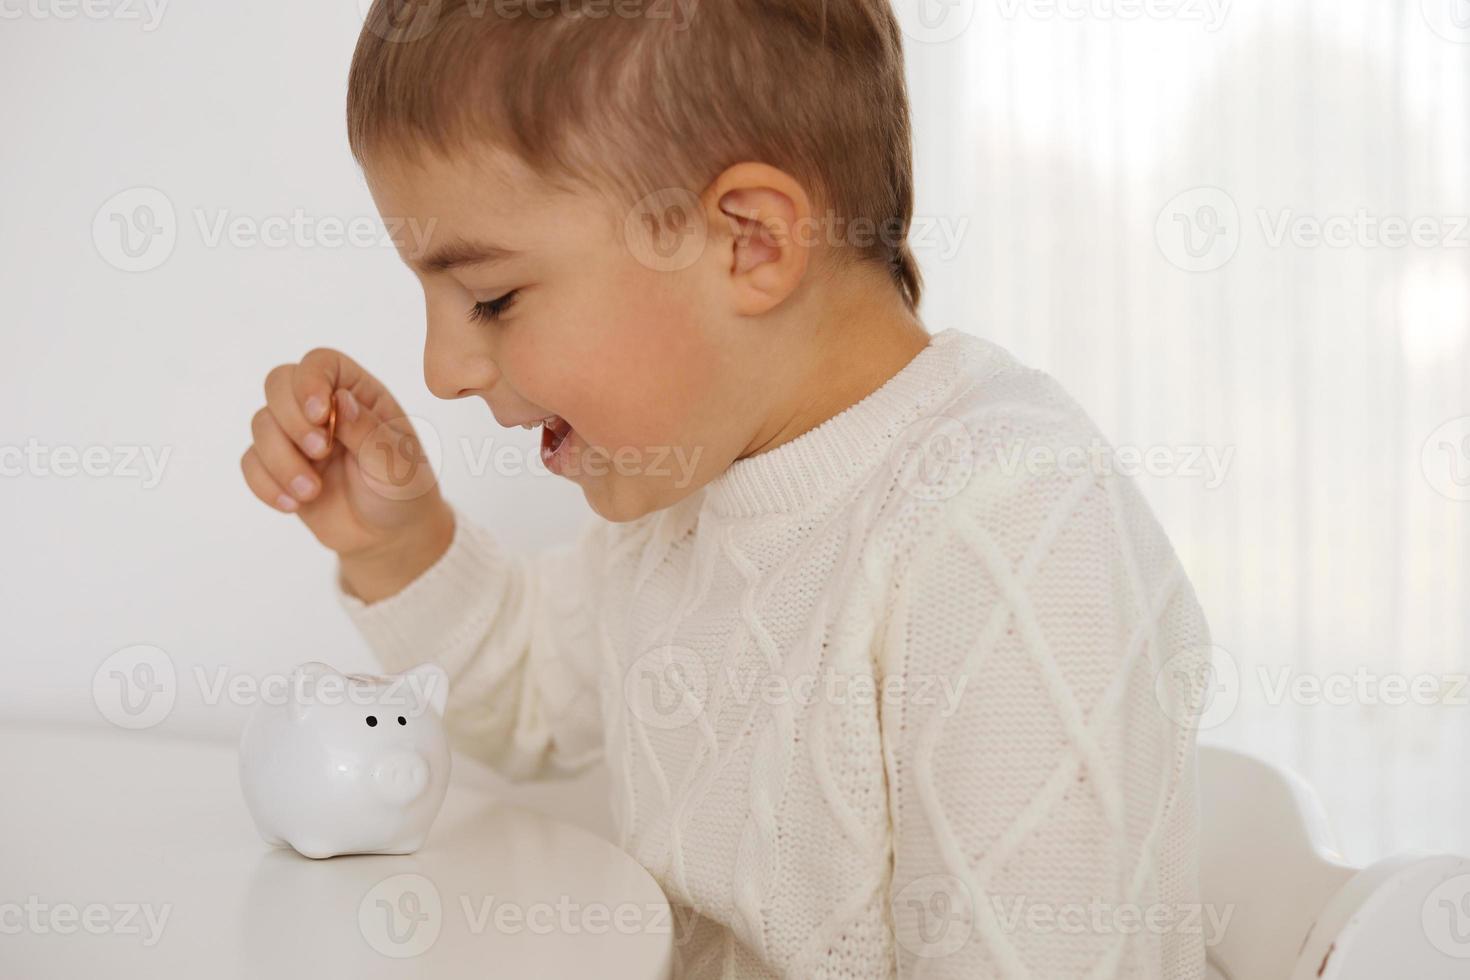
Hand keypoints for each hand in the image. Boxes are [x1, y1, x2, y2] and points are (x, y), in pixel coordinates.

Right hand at [241, 347, 453, 573]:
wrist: (387, 535)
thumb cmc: (402, 490)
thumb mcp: (396, 462)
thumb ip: (368, 431)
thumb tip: (341, 400)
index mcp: (357, 394)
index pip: (321, 363)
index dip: (310, 381)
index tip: (321, 414)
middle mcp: (323, 408)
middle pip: (278, 384)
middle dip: (291, 420)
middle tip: (320, 452)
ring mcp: (296, 436)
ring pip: (261, 424)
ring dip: (281, 460)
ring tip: (312, 491)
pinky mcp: (278, 467)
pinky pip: (251, 463)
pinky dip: (266, 484)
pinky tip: (294, 504)